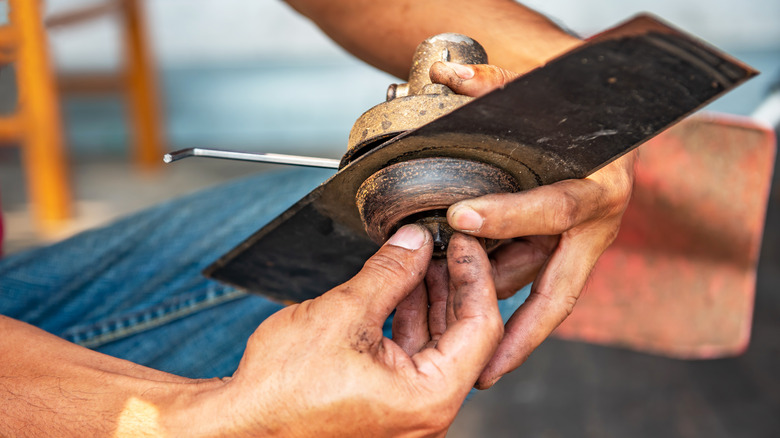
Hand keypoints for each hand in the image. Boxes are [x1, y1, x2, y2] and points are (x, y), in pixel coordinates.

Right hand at [190, 225, 502, 436]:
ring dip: (430, 297)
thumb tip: (416, 242)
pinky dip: (409, 318)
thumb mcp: (343, 314)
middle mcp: (426, 412)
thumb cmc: (281, 388)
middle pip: (463, 336)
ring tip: (419, 256)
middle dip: (452, 283)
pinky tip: (400, 286)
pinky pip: (413, 355)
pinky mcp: (387, 404)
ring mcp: (407, 411)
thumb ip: (389, 273)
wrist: (241, 423)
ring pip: (438, 343)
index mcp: (429, 399)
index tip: (463, 243)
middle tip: (443, 243)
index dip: (475, 276)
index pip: (481, 328)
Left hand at [427, 61, 635, 387]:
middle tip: (483, 365)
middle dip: (522, 331)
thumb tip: (446, 74)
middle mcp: (594, 227)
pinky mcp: (563, 257)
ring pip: (531, 291)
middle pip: (557, 287)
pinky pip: (526, 288)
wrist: (606, 126)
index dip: (508, 215)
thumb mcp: (539, 94)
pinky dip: (493, 302)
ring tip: (452, 348)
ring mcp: (580, 248)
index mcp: (597, 187)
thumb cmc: (571, 115)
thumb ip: (495, 84)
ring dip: (495, 318)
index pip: (553, 208)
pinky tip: (458, 322)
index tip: (460, 217)